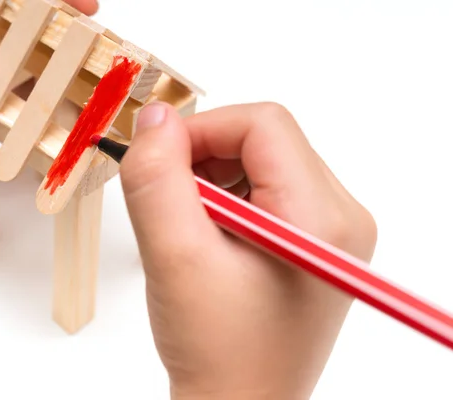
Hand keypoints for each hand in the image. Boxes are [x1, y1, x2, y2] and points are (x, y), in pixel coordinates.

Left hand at [0, 0, 97, 179]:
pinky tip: (63, 145)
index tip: (90, 7)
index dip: (54, 2)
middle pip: (38, 50)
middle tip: (111, 71)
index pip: (13, 7)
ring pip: (36, 90)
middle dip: (75, 55)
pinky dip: (45, 135)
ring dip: (67, 98)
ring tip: (99, 111)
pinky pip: (22, 128)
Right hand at [120, 102, 376, 398]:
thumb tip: (156, 118)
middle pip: (265, 141)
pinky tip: (208, 238)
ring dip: (212, 180)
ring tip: (188, 229)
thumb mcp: (174, 257)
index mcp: (321, 218)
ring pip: (262, 163)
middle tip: (169, 201)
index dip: (201, 129)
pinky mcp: (310, 241)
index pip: (263, 125)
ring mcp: (329, 230)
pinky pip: (266, 190)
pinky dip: (225, 200)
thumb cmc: (218, 351)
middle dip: (204, 158)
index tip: (157, 158)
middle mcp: (340, 218)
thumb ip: (157, 179)